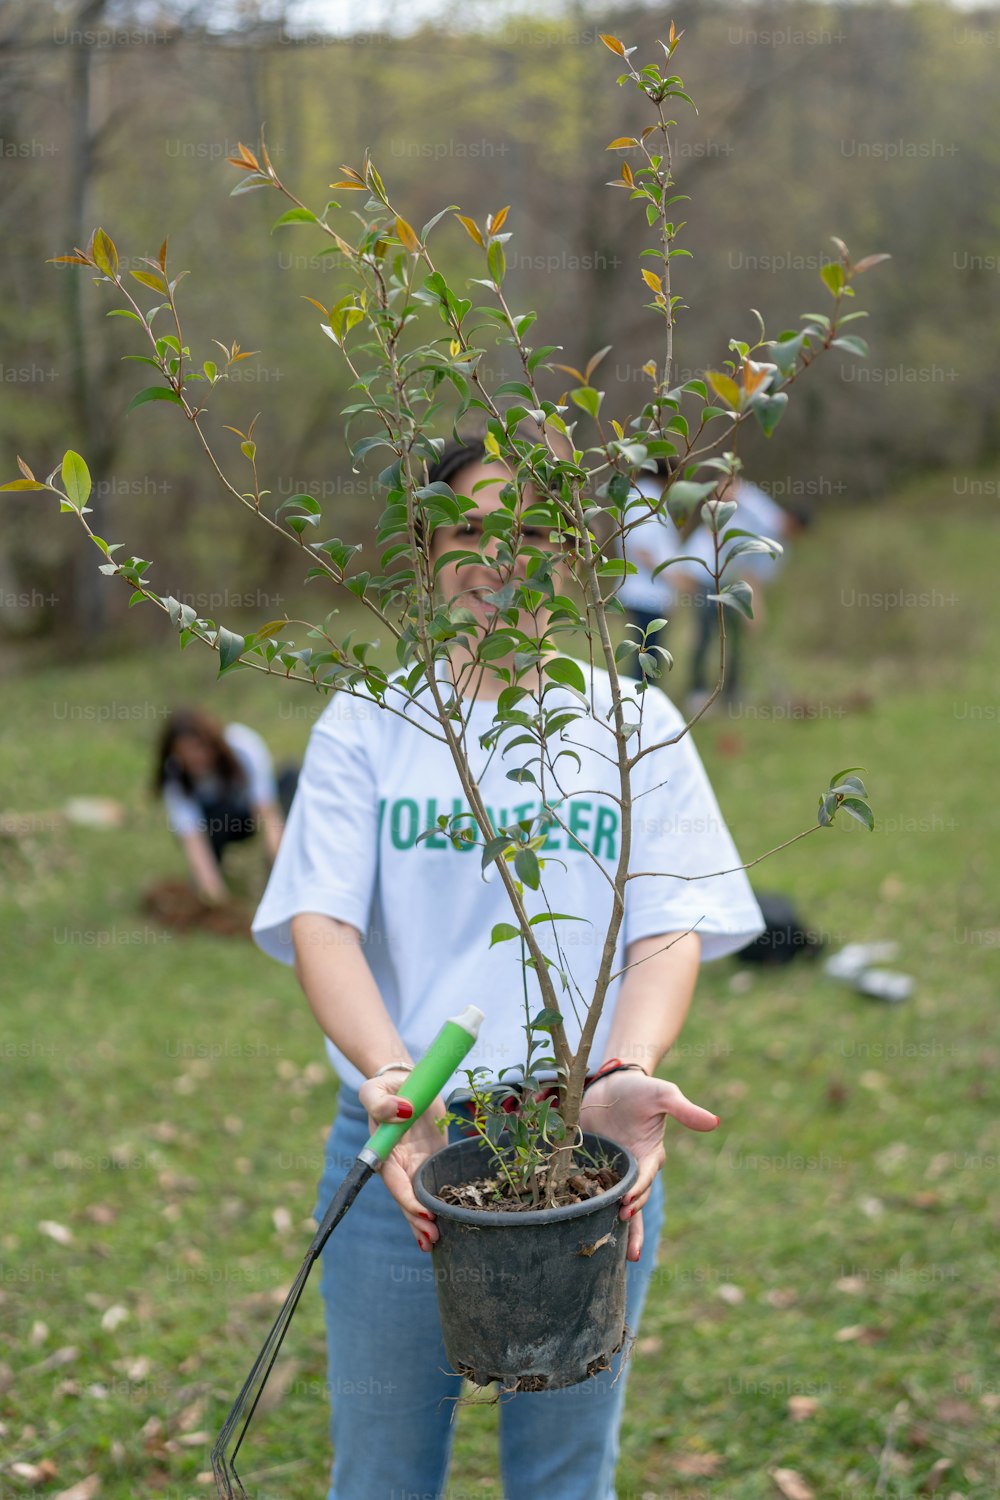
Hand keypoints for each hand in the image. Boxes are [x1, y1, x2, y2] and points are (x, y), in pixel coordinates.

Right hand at [357, 1073, 446, 1250]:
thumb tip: (401, 1112)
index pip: (395, 1182)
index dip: (408, 1199)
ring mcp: (416, 1164)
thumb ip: (380, 1102)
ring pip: (420, 1199)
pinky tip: (449, 1222)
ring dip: (427, 1220)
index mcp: (383, 1152)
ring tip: (437, 1240)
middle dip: (418, 1219)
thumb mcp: (375, 1089)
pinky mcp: (432, 1160)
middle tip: (434, 1237)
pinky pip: (435, 1185)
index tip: (424, 1213)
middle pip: (407, 1198)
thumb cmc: (387, 1086)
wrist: (406, 1082)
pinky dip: (440, 1204)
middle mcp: (399, 1164)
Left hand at [579, 1071, 718, 1262]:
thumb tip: (714, 1122)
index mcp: (650, 1157)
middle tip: (623, 1241)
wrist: (610, 1084)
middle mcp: (632, 1170)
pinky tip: (574, 1222)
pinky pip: (588, 1189)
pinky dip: (584, 1205)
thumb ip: (684, 1110)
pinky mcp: (590, 1166)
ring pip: (612, 1204)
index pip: (644, 1178)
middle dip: (630, 1224)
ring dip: (611, 1225)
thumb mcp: (663, 1094)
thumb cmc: (640, 1089)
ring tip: (609, 1252)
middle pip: (633, 1202)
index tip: (625, 1203)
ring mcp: (611, 1171)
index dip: (636, 1191)